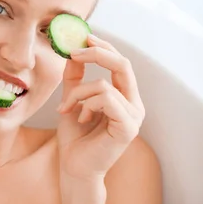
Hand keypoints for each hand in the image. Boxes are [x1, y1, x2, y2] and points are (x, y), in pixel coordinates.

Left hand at [56, 34, 144, 180]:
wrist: (74, 166)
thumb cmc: (75, 136)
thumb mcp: (72, 99)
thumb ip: (75, 78)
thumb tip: (72, 53)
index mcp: (125, 96)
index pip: (120, 63)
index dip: (103, 47)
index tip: (83, 38)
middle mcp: (134, 104)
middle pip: (123, 64)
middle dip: (96, 53)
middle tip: (74, 52)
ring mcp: (134, 116)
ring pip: (104, 85)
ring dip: (78, 94)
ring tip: (68, 109)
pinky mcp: (128, 127)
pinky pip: (106, 100)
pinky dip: (86, 105)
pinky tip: (80, 119)